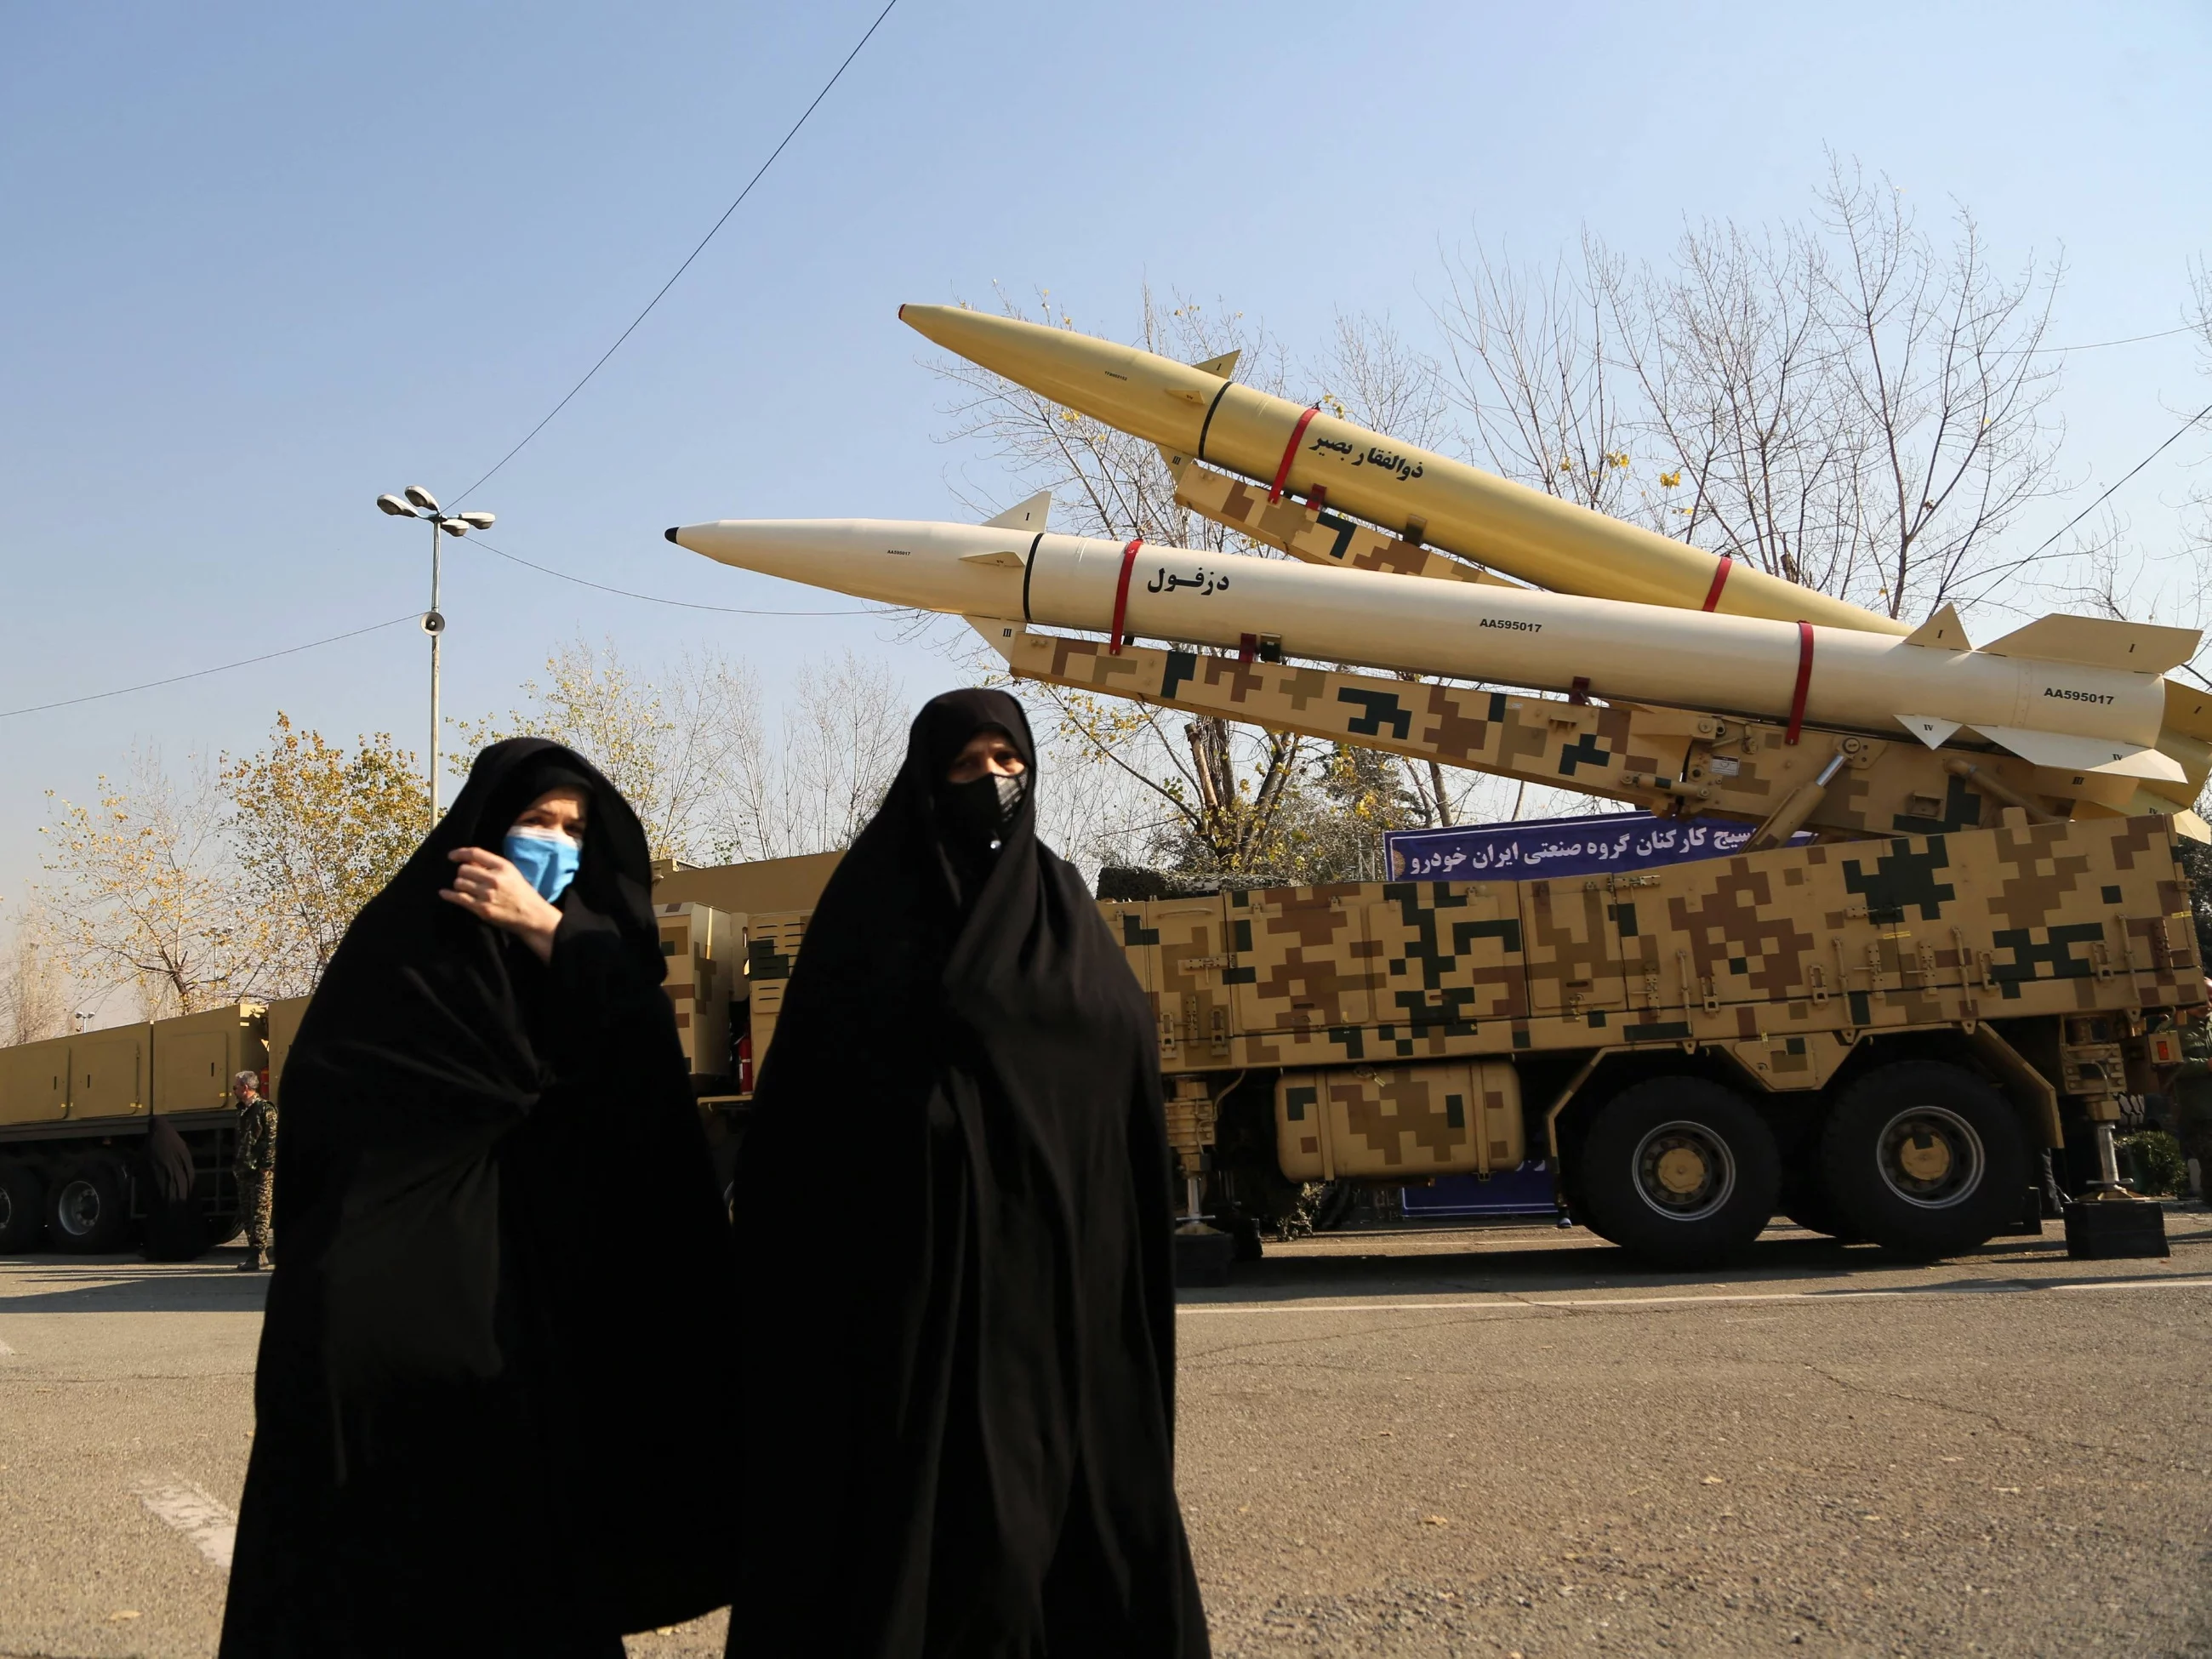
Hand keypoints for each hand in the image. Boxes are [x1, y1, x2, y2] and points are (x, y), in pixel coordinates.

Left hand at [441, 846, 562, 961]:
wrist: (531, 915)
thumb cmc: (521, 892)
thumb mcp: (511, 873)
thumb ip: (491, 865)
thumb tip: (468, 861)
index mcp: (503, 866)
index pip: (475, 853)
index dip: (460, 853)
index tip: (451, 856)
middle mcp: (494, 878)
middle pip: (464, 869)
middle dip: (462, 873)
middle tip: (466, 878)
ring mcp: (487, 894)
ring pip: (459, 883)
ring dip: (459, 884)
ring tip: (465, 888)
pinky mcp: (481, 909)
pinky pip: (458, 898)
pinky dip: (448, 895)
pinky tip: (444, 893)